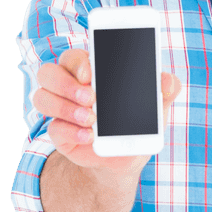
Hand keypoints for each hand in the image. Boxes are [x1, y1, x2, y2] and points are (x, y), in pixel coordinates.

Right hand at [32, 48, 181, 172]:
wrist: (127, 155)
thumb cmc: (138, 120)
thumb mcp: (155, 105)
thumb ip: (166, 88)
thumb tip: (169, 82)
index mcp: (90, 71)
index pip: (73, 57)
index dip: (78, 62)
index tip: (90, 73)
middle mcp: (69, 86)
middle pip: (48, 72)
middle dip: (66, 84)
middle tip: (91, 98)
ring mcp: (61, 110)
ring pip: (42, 97)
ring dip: (65, 107)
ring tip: (90, 119)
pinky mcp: (60, 133)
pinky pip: (53, 128)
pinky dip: (70, 131)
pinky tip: (88, 136)